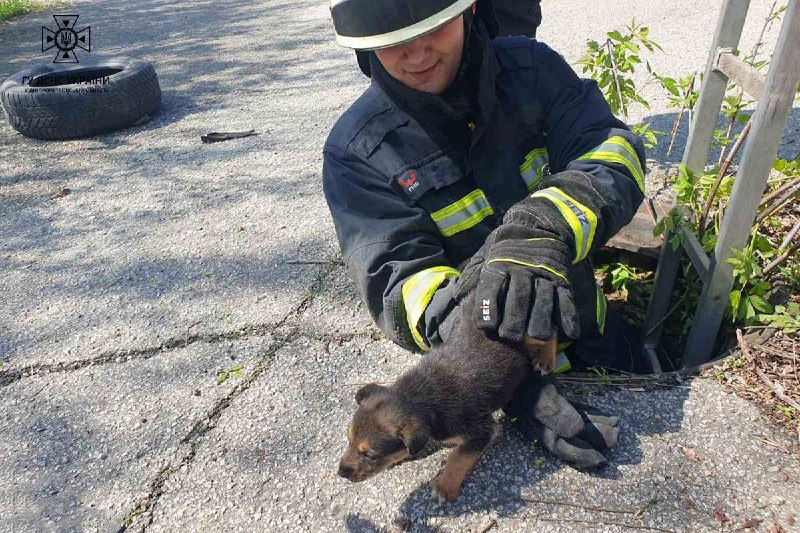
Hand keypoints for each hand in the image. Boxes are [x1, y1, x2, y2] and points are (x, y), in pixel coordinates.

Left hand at [474, 223, 579, 343]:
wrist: (537, 227)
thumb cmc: (504, 250)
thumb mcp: (485, 255)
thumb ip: (473, 276)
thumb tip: (458, 296)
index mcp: (499, 265)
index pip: (492, 288)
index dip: (488, 308)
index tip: (485, 327)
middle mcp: (521, 270)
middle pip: (518, 298)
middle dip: (514, 320)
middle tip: (511, 338)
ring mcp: (543, 275)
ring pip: (543, 301)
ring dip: (540, 321)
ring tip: (537, 338)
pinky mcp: (561, 280)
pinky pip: (566, 300)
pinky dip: (568, 317)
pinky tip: (568, 334)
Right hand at [504, 373, 618, 468]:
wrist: (515, 365)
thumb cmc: (526, 384)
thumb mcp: (541, 400)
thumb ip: (557, 416)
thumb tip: (577, 431)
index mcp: (541, 428)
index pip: (563, 448)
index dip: (582, 456)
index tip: (600, 459)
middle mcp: (548, 423)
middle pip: (574, 437)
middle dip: (595, 441)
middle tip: (615, 440)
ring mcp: (553, 410)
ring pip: (578, 423)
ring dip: (597, 427)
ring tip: (616, 427)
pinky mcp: (558, 398)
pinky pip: (577, 409)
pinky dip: (592, 414)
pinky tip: (606, 415)